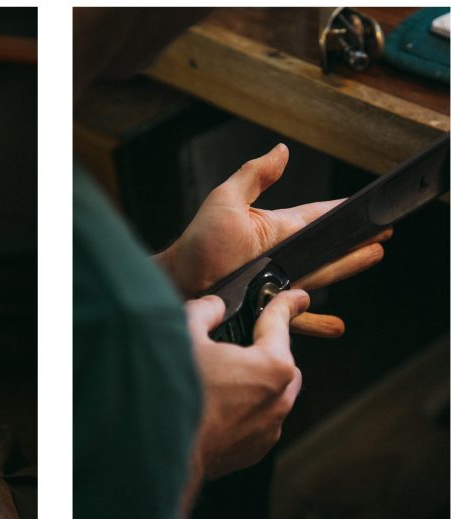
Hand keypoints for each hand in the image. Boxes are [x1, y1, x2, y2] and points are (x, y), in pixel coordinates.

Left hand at [155, 144, 390, 336]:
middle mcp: (282, 258)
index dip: (341, 214)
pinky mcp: (268, 308)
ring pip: (322, 277)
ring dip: (348, 268)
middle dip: (356, 241)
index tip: (368, 208)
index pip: (317, 218)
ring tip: (374, 257)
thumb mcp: (226, 200)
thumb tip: (282, 150)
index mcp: (276, 230)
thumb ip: (254, 176)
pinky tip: (337, 326)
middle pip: (328, 249)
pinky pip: (297, 317)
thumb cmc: (197, 242)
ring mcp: (277, 284)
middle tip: (384, 234)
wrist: (178, 281)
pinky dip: (316, 321)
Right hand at [187, 290, 308, 479]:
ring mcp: (268, 429)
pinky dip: (244, 410)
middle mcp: (279, 399)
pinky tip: (214, 406)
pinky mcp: (253, 450)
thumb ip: (204, 312)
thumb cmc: (175, 391)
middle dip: (265, 351)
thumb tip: (213, 306)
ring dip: (255, 383)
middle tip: (235, 346)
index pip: (280, 324)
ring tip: (220, 379)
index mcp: (271, 366)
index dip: (286, 304)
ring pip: (272, 395)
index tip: (297, 298)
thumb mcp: (185, 335)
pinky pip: (258, 421)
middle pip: (282, 363)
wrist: (160, 446)